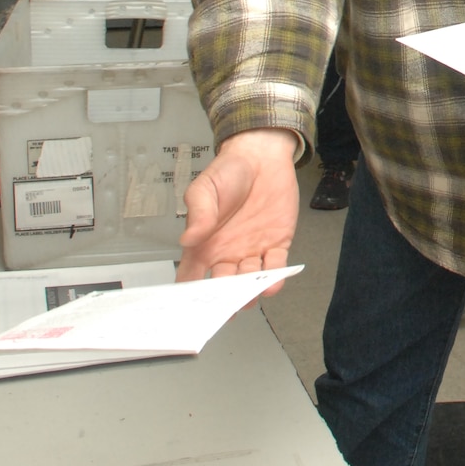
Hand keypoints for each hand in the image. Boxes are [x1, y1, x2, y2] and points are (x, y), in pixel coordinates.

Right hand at [178, 127, 299, 294]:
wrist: (261, 156)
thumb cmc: (228, 172)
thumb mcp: (203, 189)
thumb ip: (198, 214)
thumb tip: (187, 239)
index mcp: (204, 245)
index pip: (191, 278)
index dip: (190, 296)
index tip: (191, 309)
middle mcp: (227, 254)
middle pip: (223, 287)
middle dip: (224, 300)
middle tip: (224, 308)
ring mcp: (252, 251)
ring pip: (250, 281)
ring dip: (249, 291)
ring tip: (248, 295)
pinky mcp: (277, 243)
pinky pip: (276, 266)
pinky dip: (275, 278)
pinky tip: (272, 284)